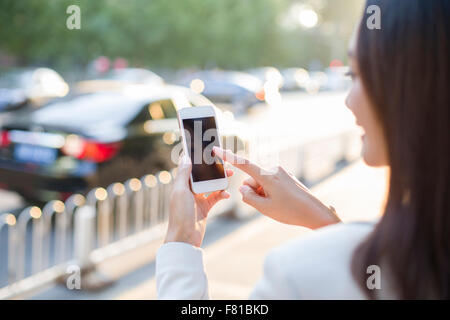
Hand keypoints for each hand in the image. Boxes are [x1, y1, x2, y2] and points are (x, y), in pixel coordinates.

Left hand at [164, 154, 232, 246]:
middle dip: (214, 169)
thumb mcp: (181, 191)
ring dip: (220, 180)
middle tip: (225, 162)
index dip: (198, 159)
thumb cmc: (180, 214)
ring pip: (211, 185)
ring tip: (231, 176)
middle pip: (203, 175)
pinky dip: (222, 195)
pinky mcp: (204, 208)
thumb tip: (185, 157)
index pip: (190, 167)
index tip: (207, 150)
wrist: (185, 238)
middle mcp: (189, 190)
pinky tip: (227, 195)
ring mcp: (197, 199)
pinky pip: (215, 198)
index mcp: (181, 184)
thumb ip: (184, 174)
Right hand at [213, 147, 340, 229]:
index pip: (243, 163)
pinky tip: (281, 202)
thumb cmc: (290, 211)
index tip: (216, 148)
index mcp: (267, 176)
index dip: (228, 156)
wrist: (315, 212)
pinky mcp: (286, 177)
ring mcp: (281, 172)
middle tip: (265, 205)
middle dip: (253, 191)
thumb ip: (248, 197)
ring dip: (262, 193)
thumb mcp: (265, 208)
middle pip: (251, 178)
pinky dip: (269, 192)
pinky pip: (270, 183)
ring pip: (260, 182)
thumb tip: (242, 188)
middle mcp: (274, 170)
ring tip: (275, 205)